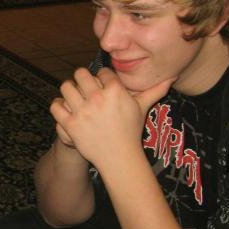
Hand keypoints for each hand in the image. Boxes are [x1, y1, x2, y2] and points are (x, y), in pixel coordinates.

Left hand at [50, 68, 173, 168]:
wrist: (119, 157)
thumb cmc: (131, 131)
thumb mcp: (142, 109)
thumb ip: (154, 91)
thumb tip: (172, 77)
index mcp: (115, 91)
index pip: (103, 71)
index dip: (102, 77)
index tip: (103, 84)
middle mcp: (98, 99)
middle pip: (81, 74)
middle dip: (82, 78)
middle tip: (84, 86)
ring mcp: (83, 111)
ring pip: (66, 86)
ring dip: (69, 89)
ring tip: (74, 95)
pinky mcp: (71, 124)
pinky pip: (56, 106)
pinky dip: (58, 105)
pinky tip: (65, 108)